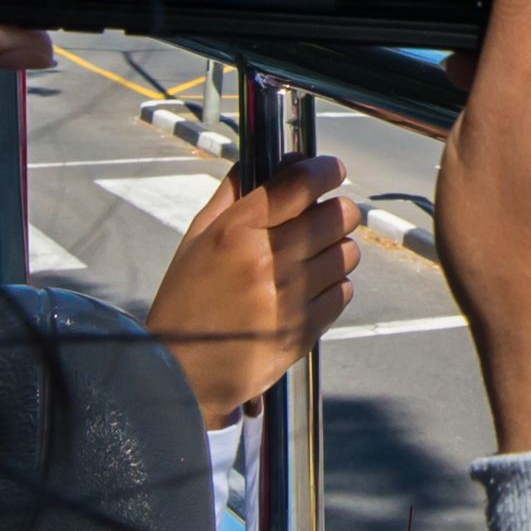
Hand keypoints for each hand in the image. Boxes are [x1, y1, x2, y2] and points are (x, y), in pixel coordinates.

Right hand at [145, 154, 359, 429]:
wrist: (182, 371)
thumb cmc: (187, 300)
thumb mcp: (197, 239)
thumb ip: (235, 194)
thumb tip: (277, 158)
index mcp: (236, 232)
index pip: (301, 184)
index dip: (326, 170)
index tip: (333, 169)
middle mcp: (267, 260)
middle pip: (338, 216)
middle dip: (336, 212)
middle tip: (324, 218)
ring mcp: (290, 297)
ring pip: (347, 254)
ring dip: (337, 251)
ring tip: (312, 259)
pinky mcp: (305, 330)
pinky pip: (344, 292)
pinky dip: (333, 287)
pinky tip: (308, 291)